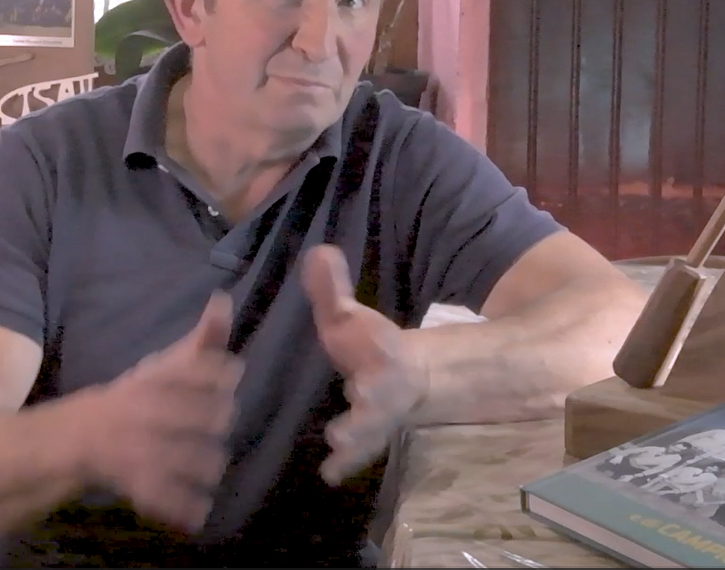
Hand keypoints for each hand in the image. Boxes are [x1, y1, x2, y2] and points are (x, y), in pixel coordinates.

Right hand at [78, 292, 242, 531]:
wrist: (73, 437)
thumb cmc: (134, 396)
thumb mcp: (164, 364)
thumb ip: (201, 339)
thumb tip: (224, 299)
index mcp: (155, 379)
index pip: (201, 371)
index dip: (221, 374)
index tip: (229, 376)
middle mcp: (148, 412)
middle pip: (207, 415)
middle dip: (219, 418)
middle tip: (218, 422)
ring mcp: (141, 449)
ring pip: (195, 458)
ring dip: (209, 462)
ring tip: (210, 461)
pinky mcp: (136, 483)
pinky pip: (167, 497)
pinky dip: (186, 507)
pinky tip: (200, 509)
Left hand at [302, 244, 427, 484]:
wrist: (407, 379)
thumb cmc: (369, 345)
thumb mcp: (349, 316)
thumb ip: (332, 290)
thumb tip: (317, 251)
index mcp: (381, 356)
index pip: (382, 353)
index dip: (374, 355)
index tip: (362, 370)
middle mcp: (380, 394)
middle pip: (374, 404)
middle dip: (361, 412)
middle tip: (343, 425)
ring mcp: (374, 423)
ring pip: (368, 435)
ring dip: (354, 441)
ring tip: (338, 446)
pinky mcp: (363, 444)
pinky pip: (356, 457)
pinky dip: (344, 465)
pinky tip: (330, 474)